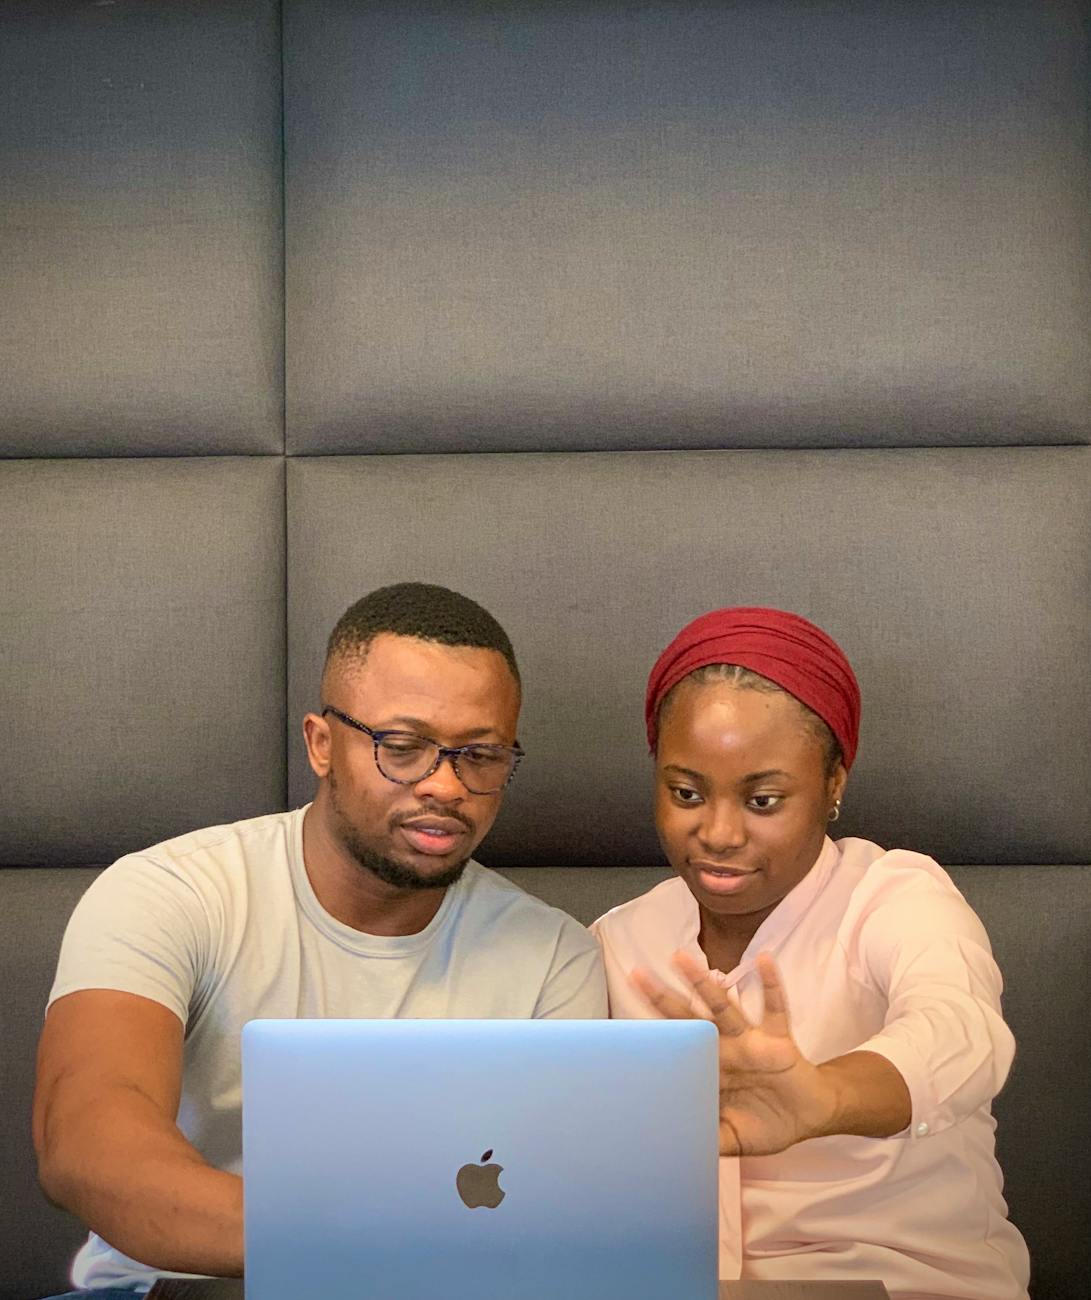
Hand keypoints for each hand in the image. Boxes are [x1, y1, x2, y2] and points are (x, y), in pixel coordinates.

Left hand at [631, 950, 837, 1156]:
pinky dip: (772, 983)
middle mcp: (724, 1047)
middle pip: (688, 1017)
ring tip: (681, 959)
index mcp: (710, 1069)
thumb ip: (706, 1138)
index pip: (677, 1049)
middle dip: (663, 997)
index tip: (623, 1026)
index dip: (653, 1038)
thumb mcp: (732, 1138)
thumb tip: (674, 1148)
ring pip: (722, 1007)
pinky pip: (775, 1008)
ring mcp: (750, 1040)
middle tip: (636, 974)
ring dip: (703, 983)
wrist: (808, 1117)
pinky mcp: (778, 1039)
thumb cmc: (766, 1123)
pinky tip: (764, 960)